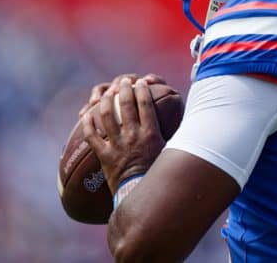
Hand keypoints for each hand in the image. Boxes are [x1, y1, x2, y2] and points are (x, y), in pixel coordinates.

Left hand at [81, 77, 165, 193]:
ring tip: (108, 93)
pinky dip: (88, 123)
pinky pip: (91, 136)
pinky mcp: (104, 155)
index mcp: (151, 134)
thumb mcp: (171, 154)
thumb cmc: (159, 176)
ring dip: (107, 100)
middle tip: (124, 81)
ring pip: (107, 116)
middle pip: (126, 104)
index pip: (146, 103)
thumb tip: (189, 127)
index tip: (141, 82)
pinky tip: (87, 114)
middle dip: (124, 88)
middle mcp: (133, 136)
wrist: (140, 195)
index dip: (142, 89)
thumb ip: (175, 138)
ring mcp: (117, 145)